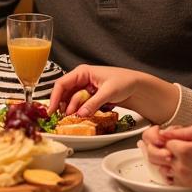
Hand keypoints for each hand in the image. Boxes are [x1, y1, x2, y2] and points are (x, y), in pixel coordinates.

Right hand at [49, 65, 177, 122]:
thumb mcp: (108, 92)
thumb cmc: (125, 82)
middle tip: (64, 119)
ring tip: (74, 119)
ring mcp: (85, 89)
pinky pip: (81, 105)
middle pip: (65, 94)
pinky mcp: (90, 98)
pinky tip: (82, 117)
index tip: (51, 111)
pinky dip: (80, 112)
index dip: (55, 97)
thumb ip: (92, 103)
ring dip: (72, 110)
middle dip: (64, 106)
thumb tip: (79, 114)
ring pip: (72, 101)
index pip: (62, 84)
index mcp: (82, 72)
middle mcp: (81, 80)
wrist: (139, 87)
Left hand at [142, 123, 191, 187]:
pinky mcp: (188, 184)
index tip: (175, 134)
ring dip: (164, 158)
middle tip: (173, 141)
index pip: (163, 140)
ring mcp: (184, 177)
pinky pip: (168, 178)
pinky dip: (168, 170)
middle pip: (157, 154)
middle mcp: (182, 166)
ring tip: (176, 152)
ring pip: (161, 166)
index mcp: (186, 151)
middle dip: (161, 146)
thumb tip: (165, 132)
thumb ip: (183, 131)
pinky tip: (176, 163)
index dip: (167, 135)